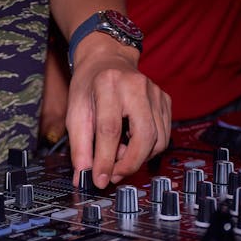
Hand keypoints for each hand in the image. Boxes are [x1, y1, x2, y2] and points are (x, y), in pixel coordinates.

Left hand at [67, 33, 170, 188]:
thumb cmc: (89, 86)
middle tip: (113, 176)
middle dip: (130, 164)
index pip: (110, 129)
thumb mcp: (75, 112)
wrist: (106, 60)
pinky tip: (130, 144)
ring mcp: (155, 92)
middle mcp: (136, 86)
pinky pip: (163, 135)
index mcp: (108, 84)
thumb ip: (79, 146)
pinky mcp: (165, 100)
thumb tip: (82, 176)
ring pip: (158, 139)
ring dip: (139, 157)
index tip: (100, 180)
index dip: (105, 159)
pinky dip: (148, 148)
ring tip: (118, 155)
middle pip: (144, 136)